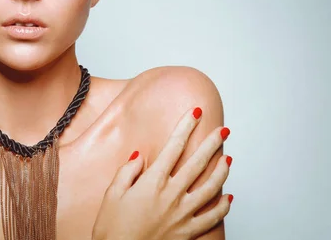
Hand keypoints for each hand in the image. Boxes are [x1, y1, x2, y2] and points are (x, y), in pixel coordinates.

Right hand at [92, 107, 231, 239]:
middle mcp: (171, 195)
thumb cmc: (112, 227)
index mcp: (152, 182)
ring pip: (211, 188)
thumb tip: (140, 156)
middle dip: (212, 143)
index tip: (195, 113)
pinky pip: (212, 218)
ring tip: (228, 157)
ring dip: (222, 171)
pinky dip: (223, 207)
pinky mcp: (187, 232)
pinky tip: (228, 197)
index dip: (186, 127)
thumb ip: (128, 171)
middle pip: (198, 163)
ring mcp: (182, 214)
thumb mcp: (113, 193)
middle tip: (223, 130)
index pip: (174, 147)